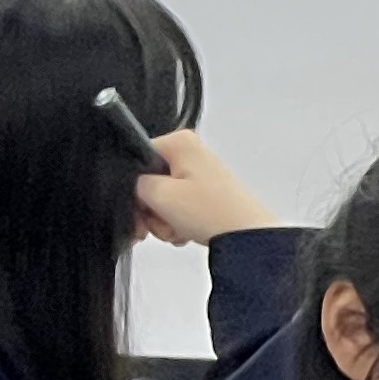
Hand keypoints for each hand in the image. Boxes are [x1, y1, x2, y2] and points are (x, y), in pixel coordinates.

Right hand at [131, 129, 285, 247]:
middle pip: (147, 181)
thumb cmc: (213, 212)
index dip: (132, 188)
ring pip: (160, 197)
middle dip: (148, 209)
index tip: (138, 210)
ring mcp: (198, 174)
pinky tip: (183, 231)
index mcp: (180, 143)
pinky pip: (175, 206)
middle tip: (154, 224)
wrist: (246, 237)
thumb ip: (134, 184)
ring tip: (175, 229)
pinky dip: (174, 222)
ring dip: (160, 219)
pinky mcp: (204, 192)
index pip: (136, 160)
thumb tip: (133, 187)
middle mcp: (190, 154)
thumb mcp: (159, 194)